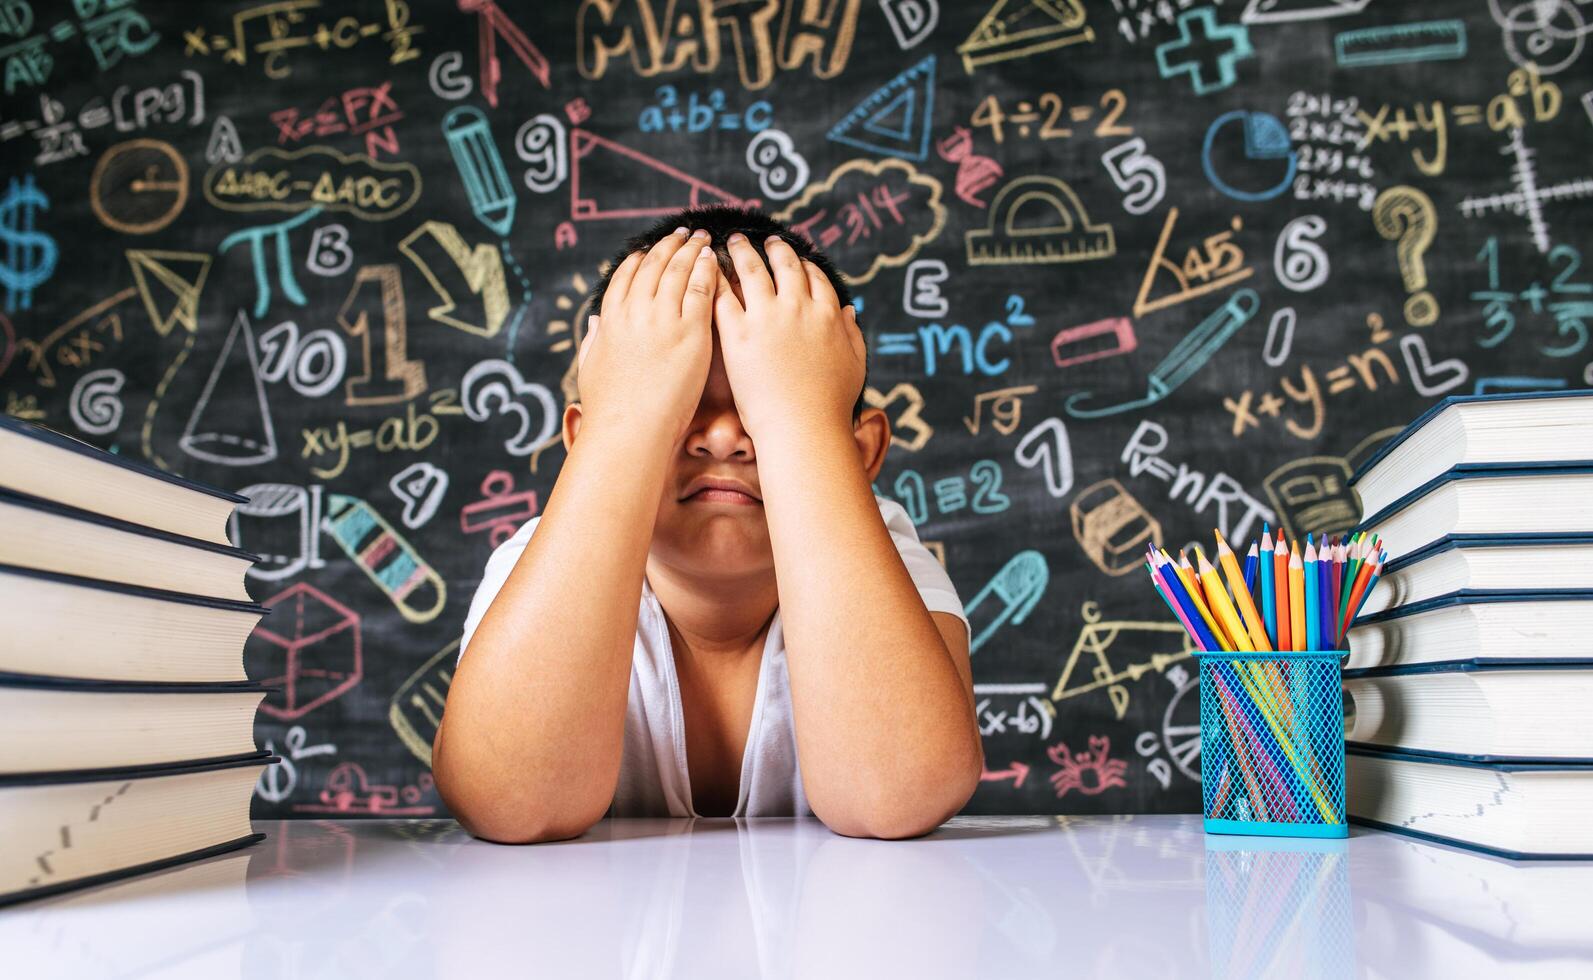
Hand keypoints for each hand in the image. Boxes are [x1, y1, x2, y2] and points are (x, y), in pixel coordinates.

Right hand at [578, 227, 716, 441]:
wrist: (629, 430)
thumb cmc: (610, 410)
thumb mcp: (591, 368)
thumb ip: (594, 341)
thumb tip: (594, 324)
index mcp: (610, 319)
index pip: (625, 276)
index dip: (639, 258)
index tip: (649, 248)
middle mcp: (634, 312)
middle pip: (653, 266)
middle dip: (669, 245)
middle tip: (684, 233)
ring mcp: (663, 320)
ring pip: (678, 271)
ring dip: (690, 250)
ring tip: (702, 238)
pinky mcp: (691, 333)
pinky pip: (702, 290)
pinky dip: (707, 270)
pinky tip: (714, 259)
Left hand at [713, 233, 864, 442]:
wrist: (803, 428)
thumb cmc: (831, 404)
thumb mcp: (855, 364)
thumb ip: (852, 333)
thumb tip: (849, 311)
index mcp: (827, 314)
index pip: (815, 277)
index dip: (804, 264)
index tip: (796, 257)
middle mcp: (798, 307)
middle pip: (785, 265)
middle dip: (775, 248)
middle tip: (765, 240)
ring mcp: (766, 318)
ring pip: (752, 271)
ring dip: (742, 252)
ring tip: (733, 242)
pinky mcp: (738, 334)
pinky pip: (723, 297)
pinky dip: (716, 280)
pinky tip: (708, 273)